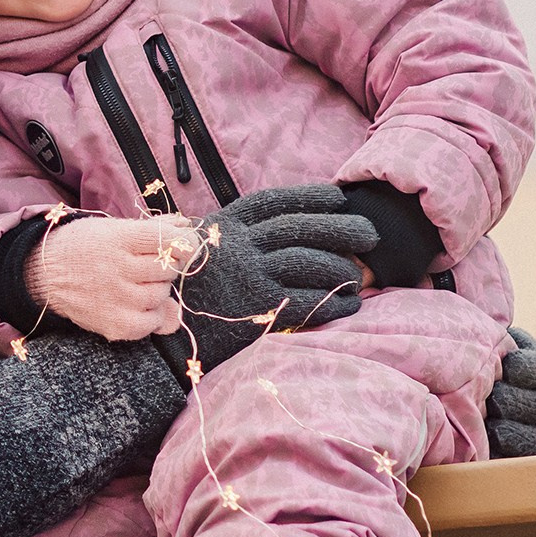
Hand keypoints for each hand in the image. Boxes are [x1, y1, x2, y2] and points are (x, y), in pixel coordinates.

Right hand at [26, 215, 184, 342]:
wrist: (44, 274)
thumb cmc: (82, 245)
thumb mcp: (111, 227)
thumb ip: (152, 228)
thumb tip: (187, 227)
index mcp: (118, 238)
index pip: (169, 241)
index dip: (185, 241)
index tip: (185, 243)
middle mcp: (118, 268)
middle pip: (169, 268)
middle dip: (167, 263)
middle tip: (149, 262)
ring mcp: (117, 299)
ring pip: (162, 294)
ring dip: (157, 288)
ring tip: (137, 282)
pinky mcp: (115, 324)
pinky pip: (153, 322)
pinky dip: (153, 314)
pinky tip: (138, 304)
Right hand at [160, 183, 372, 378]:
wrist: (165, 339)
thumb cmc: (187, 291)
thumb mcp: (200, 248)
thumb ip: (235, 235)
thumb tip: (281, 224)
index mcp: (224, 226)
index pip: (276, 202)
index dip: (311, 197)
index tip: (339, 198)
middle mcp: (238, 246)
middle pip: (300, 229)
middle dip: (342, 228)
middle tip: (370, 233)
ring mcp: (248, 277)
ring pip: (309, 262)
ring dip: (341, 268)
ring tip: (359, 276)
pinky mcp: (259, 310)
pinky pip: (309, 302)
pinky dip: (336, 303)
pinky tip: (350, 305)